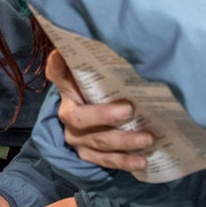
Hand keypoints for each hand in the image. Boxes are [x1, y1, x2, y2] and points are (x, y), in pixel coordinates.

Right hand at [49, 49, 150, 171]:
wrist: (95, 122)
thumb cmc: (100, 93)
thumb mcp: (98, 78)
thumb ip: (101, 65)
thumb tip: (108, 44)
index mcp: (68, 90)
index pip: (58, 74)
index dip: (57, 66)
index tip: (58, 54)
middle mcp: (68, 115)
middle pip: (80, 118)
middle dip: (105, 115)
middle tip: (130, 109)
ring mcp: (76, 138)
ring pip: (97, 142)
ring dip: (123, 142)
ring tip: (147, 139)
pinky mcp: (88, 155)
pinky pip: (105, 161)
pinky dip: (124, 162)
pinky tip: (142, 161)